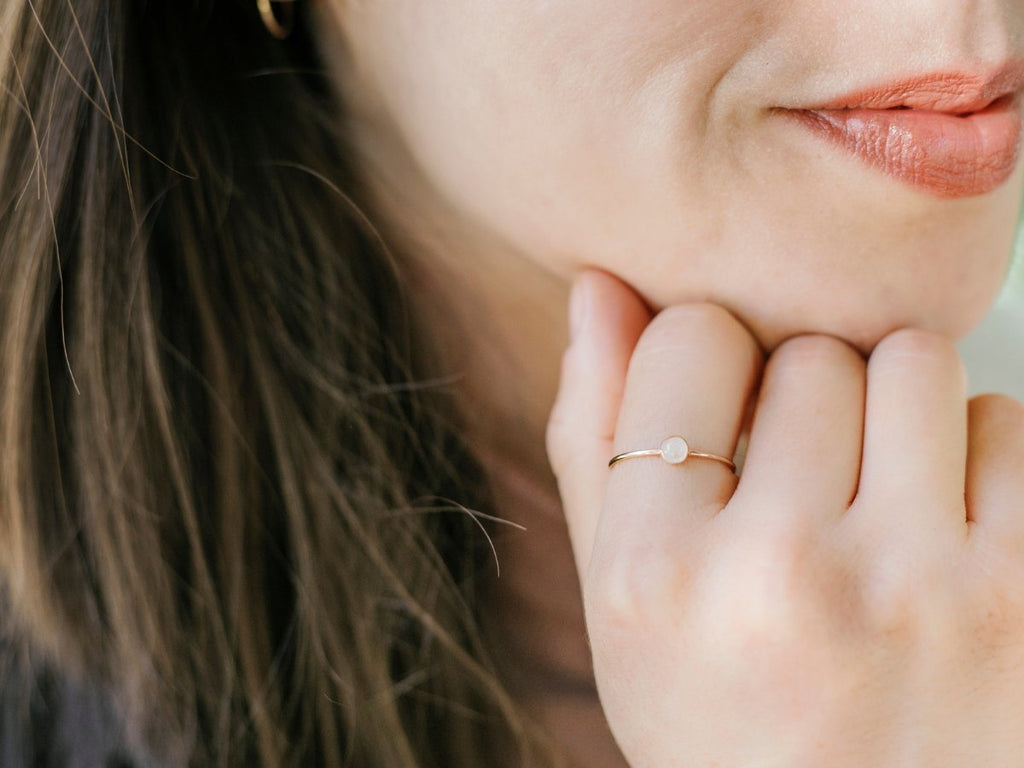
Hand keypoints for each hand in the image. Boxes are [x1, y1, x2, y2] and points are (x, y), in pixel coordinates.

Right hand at [547, 269, 1023, 766]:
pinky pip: (1008, 422)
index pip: (691, 340)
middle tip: (796, 483)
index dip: (704, 365)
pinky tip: (938, 530)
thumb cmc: (715, 711)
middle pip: (809, 352)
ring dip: (889, 408)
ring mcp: (920, 587)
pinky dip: (974, 455)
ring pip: (914, 362)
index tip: (717, 418)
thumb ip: (592, 435)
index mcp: (655, 571)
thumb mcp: (617, 598)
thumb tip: (598, 284)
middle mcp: (782, 574)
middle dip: (800, 396)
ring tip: (868, 495)